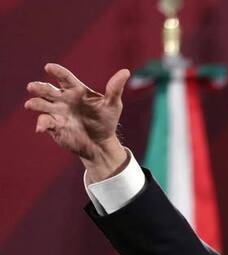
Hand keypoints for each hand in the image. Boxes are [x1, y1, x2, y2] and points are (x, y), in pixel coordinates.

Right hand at [25, 63, 130, 181]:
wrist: (101, 143)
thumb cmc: (106, 120)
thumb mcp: (113, 105)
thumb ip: (115, 89)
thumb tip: (126, 72)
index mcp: (76, 90)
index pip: (65, 78)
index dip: (57, 72)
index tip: (49, 67)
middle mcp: (63, 99)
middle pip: (47, 89)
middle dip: (39, 87)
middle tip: (33, 87)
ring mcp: (56, 112)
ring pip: (41, 104)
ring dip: (35, 103)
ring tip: (31, 105)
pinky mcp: (54, 125)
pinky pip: (44, 122)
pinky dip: (41, 124)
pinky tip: (41, 128)